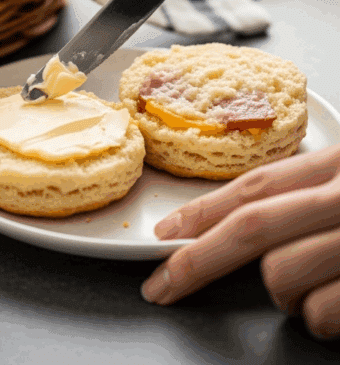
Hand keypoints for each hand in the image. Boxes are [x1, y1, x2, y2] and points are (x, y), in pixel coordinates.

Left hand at [141, 144, 339, 339]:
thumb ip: (311, 195)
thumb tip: (248, 220)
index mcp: (339, 165)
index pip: (257, 185)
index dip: (204, 209)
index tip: (163, 232)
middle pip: (250, 226)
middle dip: (197, 260)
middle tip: (163, 285)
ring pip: (278, 274)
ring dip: (284, 294)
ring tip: (311, 289)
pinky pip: (317, 312)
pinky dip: (319, 319)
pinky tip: (336, 306)